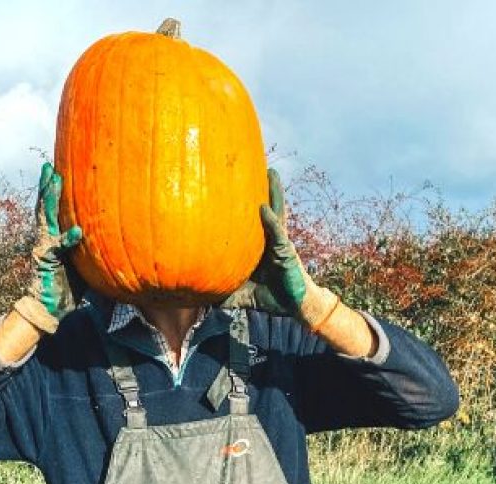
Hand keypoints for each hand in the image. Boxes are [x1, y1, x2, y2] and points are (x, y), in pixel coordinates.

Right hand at [12, 162, 84, 334]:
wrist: (49, 308)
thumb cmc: (69, 287)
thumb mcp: (84, 265)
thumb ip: (95, 251)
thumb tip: (121, 243)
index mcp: (55, 238)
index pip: (56, 210)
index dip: (56, 192)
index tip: (62, 170)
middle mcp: (47, 239)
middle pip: (46, 207)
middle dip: (48, 186)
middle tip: (51, 165)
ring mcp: (45, 248)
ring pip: (46, 218)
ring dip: (51, 198)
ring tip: (56, 179)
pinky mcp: (47, 262)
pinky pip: (58, 247)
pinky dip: (68, 239)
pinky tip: (78, 232)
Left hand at [223, 168, 339, 330]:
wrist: (294, 306)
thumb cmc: (271, 297)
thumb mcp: (242, 295)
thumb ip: (224, 294)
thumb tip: (202, 300)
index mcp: (259, 246)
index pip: (249, 222)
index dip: (243, 205)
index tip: (230, 186)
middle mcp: (270, 239)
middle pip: (264, 208)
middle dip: (260, 189)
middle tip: (253, 165)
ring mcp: (280, 242)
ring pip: (276, 212)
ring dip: (273, 193)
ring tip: (270, 172)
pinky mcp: (286, 251)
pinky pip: (278, 232)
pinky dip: (271, 219)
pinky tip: (263, 207)